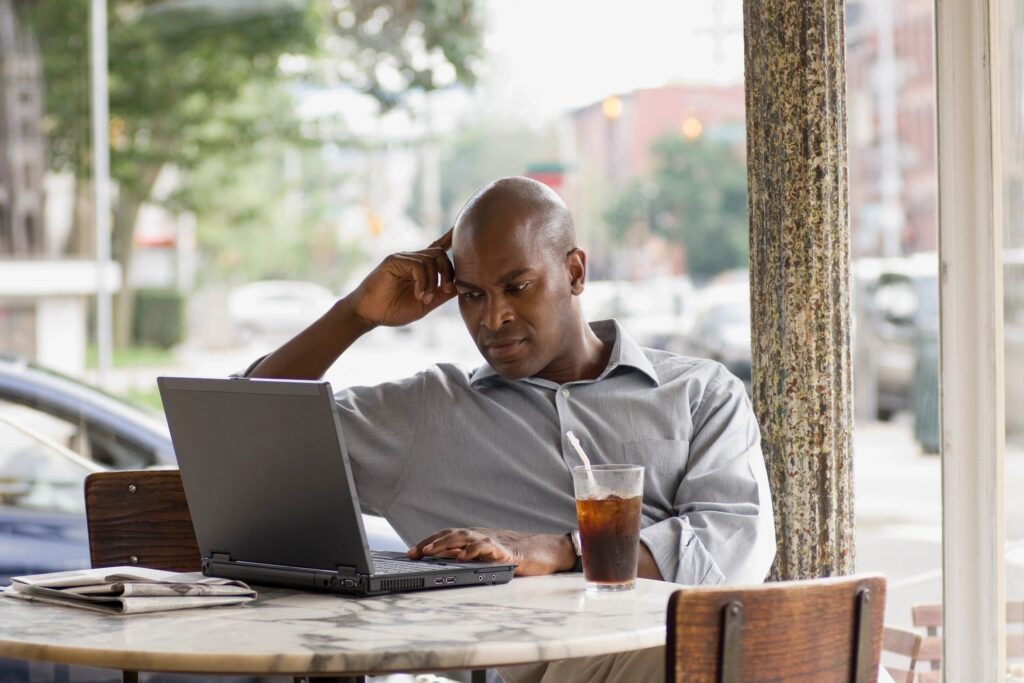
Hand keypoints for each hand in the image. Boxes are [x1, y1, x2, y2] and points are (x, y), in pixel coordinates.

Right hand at [347, 229, 455, 327]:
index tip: (458, 229)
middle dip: (448, 272)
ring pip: (431, 259)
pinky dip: (423, 281)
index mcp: (419, 269)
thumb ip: (441, 294)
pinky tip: (419, 294)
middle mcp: (411, 260)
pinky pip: (418, 265)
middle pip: (439, 253)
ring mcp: (402, 258)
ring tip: (425, 298)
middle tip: (446, 290)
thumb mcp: (425, 304)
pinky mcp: (393, 260)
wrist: (369, 315)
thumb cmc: (393, 310)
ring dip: (434, 281)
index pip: (436, 249)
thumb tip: (459, 286)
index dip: (448, 238)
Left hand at [407, 527, 576, 575]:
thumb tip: (446, 564)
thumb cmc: (518, 556)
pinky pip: (487, 548)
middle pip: (452, 534)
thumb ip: (471, 558)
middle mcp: (483, 536)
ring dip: (446, 543)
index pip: (448, 536)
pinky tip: (462, 557)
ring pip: (466, 537)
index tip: (411, 551)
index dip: (429, 542)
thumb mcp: (489, 558)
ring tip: (431, 552)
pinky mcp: (506, 551)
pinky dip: (472, 550)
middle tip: (413, 552)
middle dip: (431, 543)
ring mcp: (494, 542)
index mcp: (477, 538)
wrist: (547, 552)